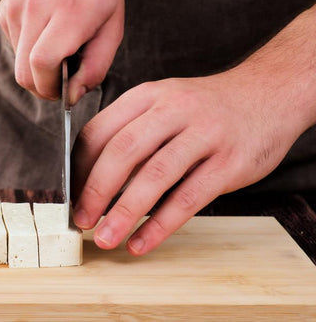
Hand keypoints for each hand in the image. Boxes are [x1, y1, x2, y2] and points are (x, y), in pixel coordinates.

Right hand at [0, 0, 124, 103]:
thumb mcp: (111, 28)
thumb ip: (95, 67)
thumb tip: (71, 97)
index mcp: (69, 11)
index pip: (42, 63)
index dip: (50, 87)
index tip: (62, 92)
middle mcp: (37, 6)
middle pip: (24, 72)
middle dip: (41, 86)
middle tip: (59, 82)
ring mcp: (17, 6)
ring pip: (18, 62)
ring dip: (36, 66)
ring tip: (57, 46)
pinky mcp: (5, 8)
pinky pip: (13, 45)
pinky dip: (28, 49)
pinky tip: (44, 33)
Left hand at [71, 71, 310, 254]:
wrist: (267, 95)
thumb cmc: (203, 109)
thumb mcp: (162, 104)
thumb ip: (130, 133)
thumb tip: (90, 182)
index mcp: (147, 96)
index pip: (99, 131)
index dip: (79, 169)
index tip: (71, 197)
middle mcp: (173, 110)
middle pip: (122, 152)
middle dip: (95, 192)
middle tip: (80, 220)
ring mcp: (204, 135)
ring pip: (155, 177)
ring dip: (124, 213)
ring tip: (105, 238)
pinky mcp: (229, 162)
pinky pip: (189, 198)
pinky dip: (160, 225)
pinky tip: (141, 242)